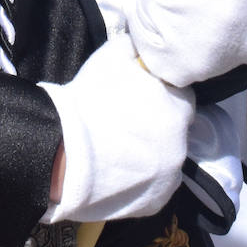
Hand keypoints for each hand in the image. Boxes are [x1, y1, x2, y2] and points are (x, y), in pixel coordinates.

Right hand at [38, 34, 193, 223]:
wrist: (64, 151)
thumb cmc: (90, 99)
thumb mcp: (112, 55)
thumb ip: (136, 47)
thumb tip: (143, 44)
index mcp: (178, 106)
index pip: (182, 96)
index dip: (162, 95)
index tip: (142, 98)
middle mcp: (182, 143)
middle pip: (177, 129)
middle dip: (160, 123)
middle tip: (130, 122)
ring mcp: (170, 176)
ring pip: (168, 158)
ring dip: (153, 152)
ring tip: (123, 148)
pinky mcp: (156, 202)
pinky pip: (156, 186)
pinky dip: (144, 179)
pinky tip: (123, 171)